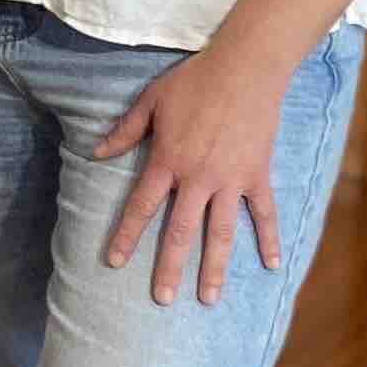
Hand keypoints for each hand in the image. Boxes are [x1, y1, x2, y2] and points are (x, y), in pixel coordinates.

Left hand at [96, 39, 299, 307]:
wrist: (245, 67)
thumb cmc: (194, 80)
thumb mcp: (150, 101)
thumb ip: (124, 131)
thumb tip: (95, 152)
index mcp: (167, 161)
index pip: (141, 206)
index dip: (126, 236)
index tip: (114, 262)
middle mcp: (198, 177)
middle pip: (180, 231)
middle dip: (169, 267)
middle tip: (162, 299)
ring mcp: (231, 180)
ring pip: (221, 233)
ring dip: (214, 267)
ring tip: (209, 298)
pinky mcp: (257, 175)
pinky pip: (263, 213)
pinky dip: (269, 239)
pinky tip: (271, 265)